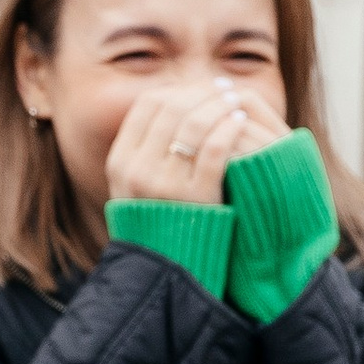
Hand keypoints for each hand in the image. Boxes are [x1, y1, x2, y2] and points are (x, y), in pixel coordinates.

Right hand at [104, 78, 280, 210]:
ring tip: (237, 101)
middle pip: (172, 109)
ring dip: (219, 105)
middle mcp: (136, 171)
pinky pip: (213, 150)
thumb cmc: (161, 226)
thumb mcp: (136, 189)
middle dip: (202, 93)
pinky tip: (243, 122)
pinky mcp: (196, 199)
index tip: (200, 89)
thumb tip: (169, 103)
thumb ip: (144, 151)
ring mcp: (164, 186)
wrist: (170, 275)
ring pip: (193, 124)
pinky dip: (229, 129)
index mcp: (120, 162)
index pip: (148, 105)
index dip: (177, 90)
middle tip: (225, 88)